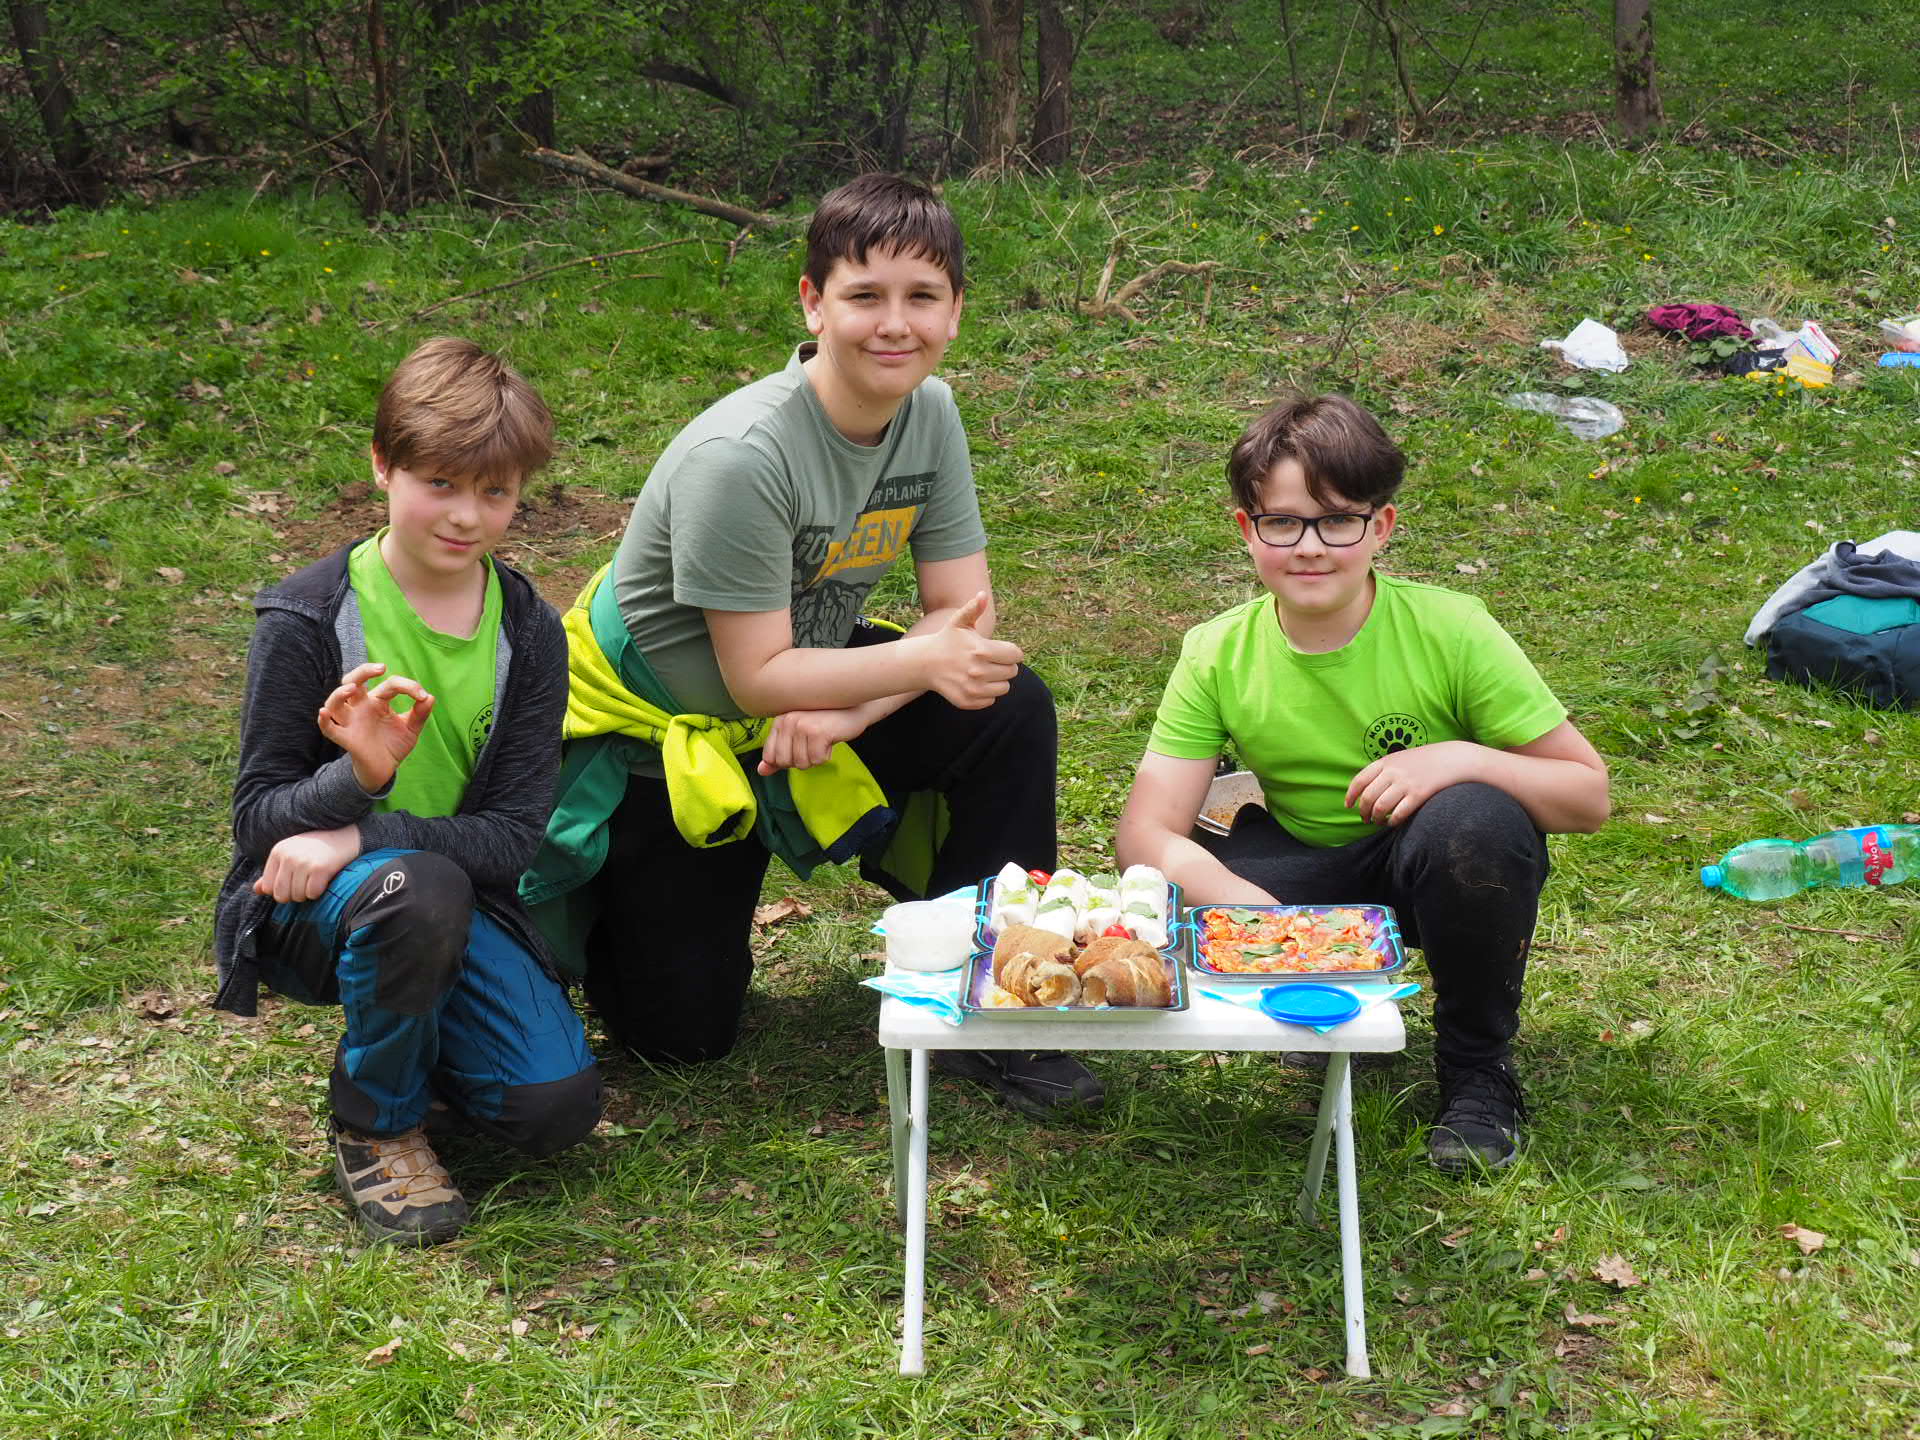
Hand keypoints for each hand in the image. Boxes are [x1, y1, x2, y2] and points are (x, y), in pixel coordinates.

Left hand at [253, 826, 359, 902]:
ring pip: (297, 896)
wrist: (345, 836)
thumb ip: (273, 873)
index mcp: (278, 851)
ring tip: (315, 879)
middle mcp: (288, 856)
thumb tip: (257, 890)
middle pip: (281, 895)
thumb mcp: (291, 856)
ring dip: (308, 893)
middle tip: (306, 884)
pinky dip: (319, 891)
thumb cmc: (317, 848)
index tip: (294, 882)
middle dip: (294, 895)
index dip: (282, 890)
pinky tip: (324, 879)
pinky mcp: (320, 869)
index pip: (268, 887)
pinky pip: (313, 894)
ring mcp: (304, 862)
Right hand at [317, 662, 435, 791]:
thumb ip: (420, 714)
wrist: (385, 769)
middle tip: (380, 668)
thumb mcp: (411, 729)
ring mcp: (351, 721)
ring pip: (335, 702)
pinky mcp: (345, 737)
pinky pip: (328, 728)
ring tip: (352, 688)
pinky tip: (323, 712)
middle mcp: (361, 707)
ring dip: (339, 693)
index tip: (422, 695)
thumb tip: (429, 697)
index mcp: (378, 701)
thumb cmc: (394, 744)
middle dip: (364, 671)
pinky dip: (323, 720)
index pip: (390, 685)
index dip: (408, 686)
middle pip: (353, 680)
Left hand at [755, 705, 872, 774]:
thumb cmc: (826, 723)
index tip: (801, 747)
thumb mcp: (799, 737)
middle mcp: (787, 721)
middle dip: (802, 760)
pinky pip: (817, 760)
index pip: (770, 756)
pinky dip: (826, 756)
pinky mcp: (817, 732)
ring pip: (802, 763)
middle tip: (814, 744)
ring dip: (816, 757)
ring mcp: (802, 726)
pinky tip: (830, 740)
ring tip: (822, 740)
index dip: (787, 760)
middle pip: (785, 762)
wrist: (854, 710)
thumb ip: (778, 754)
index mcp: (779, 721)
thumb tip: (761, 771)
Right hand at [919, 591, 1020, 709]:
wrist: (925, 663)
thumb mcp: (959, 622)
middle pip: (1012, 672)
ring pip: (1004, 687)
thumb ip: (973, 609)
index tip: (1000, 650)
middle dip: (1004, 665)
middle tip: (989, 660)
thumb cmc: (948, 639)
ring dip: (997, 680)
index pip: (1016, 655)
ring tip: (983, 671)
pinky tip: (974, 682)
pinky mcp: (967, 701)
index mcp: (981, 650)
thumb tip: (982, 595)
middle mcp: (978, 671)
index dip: (1011, 651)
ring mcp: (972, 688)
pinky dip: (986, 693)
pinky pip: (991, 700)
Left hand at [1345, 741, 1481, 826]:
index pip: (1359, 780)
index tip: (1348, 806)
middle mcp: (1393, 772)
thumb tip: (1366, 788)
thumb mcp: (1400, 758)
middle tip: (1364, 819)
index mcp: (1385, 761)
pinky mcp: (1418, 795)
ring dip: (1376, 818)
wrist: (1453, 759)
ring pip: (1380, 807)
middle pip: (1367, 797)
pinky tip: (1392, 822)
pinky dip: (1392, 821)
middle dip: (1363, 811)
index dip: (1351, 795)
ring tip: (1377, 822)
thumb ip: (1384, 770)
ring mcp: (1405, 783)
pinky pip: (1398, 813)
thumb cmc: (1425, 760)